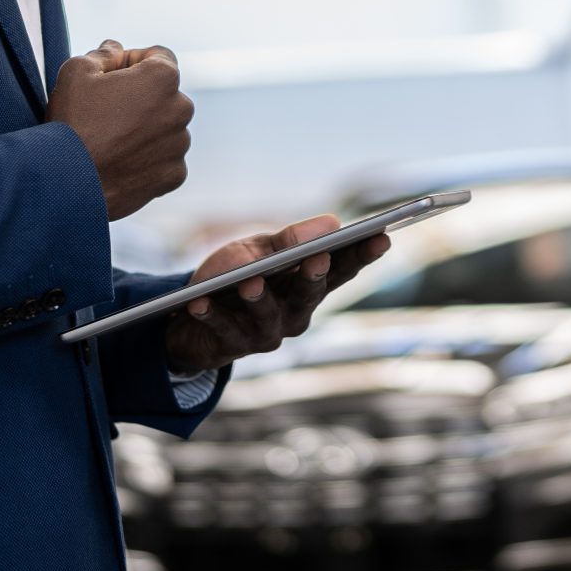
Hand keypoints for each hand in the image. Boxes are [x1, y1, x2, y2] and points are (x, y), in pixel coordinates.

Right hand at [48, 41, 191, 219]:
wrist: (66, 184)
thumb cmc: (71, 123)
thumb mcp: (77, 72)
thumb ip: (102, 54)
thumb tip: (115, 49)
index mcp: (163, 78)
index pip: (159, 56)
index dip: (132, 62)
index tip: (110, 77)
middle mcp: (181, 109)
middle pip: (164, 94)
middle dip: (141, 96)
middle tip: (106, 111)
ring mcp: (180, 145)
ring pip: (165, 128)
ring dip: (146, 128)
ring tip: (110, 140)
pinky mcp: (174, 175)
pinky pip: (165, 159)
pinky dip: (148, 159)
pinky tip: (120, 162)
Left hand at [162, 215, 390, 375]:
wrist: (189, 318)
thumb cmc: (233, 276)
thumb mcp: (256, 250)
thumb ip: (287, 240)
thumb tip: (330, 223)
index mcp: (306, 283)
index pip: (341, 268)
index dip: (362, 254)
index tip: (382, 235)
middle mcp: (295, 313)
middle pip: (310, 294)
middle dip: (314, 276)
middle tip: (318, 257)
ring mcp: (266, 333)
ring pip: (268, 317)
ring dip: (259, 299)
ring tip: (249, 283)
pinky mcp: (233, 346)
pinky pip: (223, 330)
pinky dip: (212, 315)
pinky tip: (200, 302)